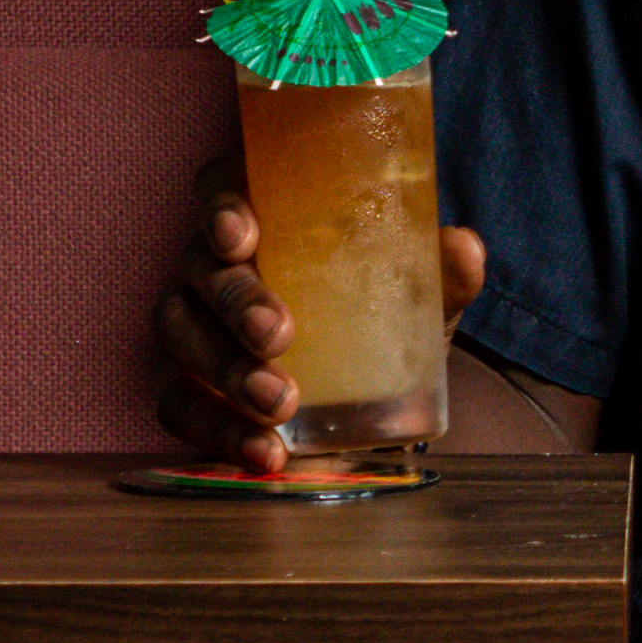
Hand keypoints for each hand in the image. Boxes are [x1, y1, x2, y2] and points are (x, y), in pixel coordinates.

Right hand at [155, 156, 487, 472]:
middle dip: (237, 301)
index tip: (244, 237)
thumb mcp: (416, 299)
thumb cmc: (377, 319)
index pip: (222, 189)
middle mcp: (214, 263)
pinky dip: (218, 431)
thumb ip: (440, 274)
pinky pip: (177, 403)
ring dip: (225, 368)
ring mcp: (193, 323)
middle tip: (279, 335)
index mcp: (263, 217)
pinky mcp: (185, 385)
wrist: (368, 403)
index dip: (222, 206)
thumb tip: (464, 248)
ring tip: (279, 405)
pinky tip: (264, 453)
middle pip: (202, 267)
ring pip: (180, 331)